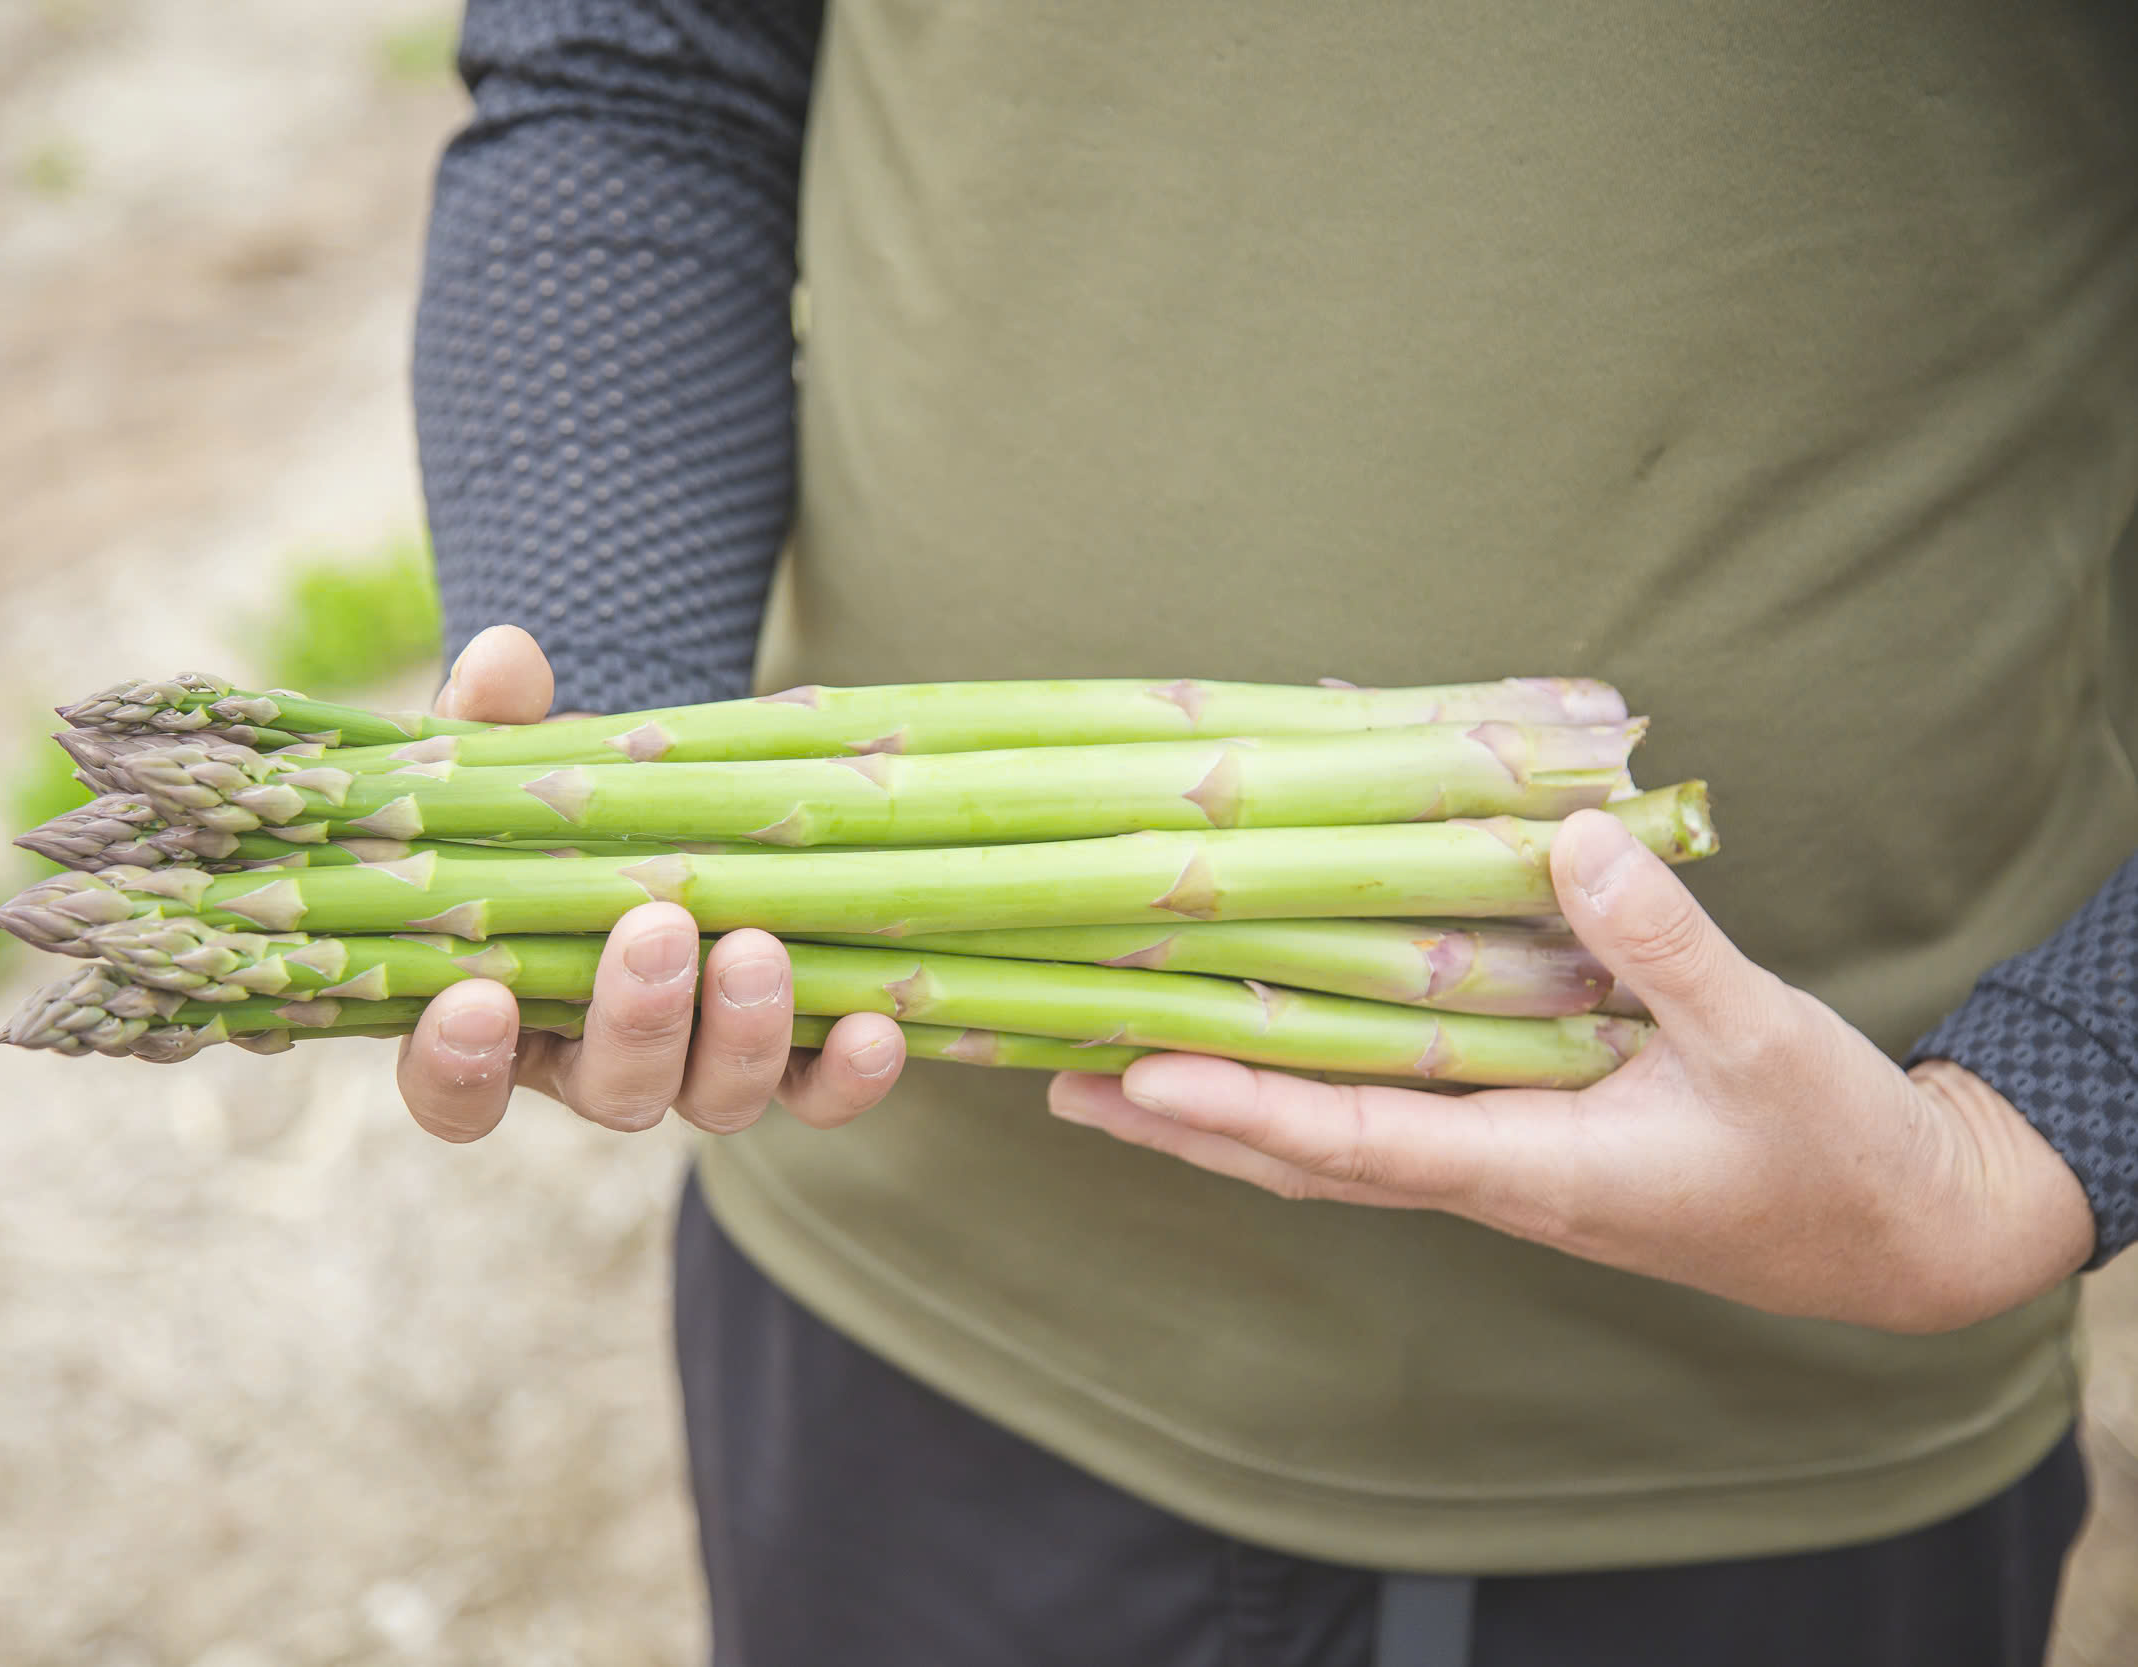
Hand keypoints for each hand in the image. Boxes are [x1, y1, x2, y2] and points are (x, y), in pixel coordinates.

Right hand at [395, 625, 906, 1142]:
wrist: (663, 803)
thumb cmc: (559, 793)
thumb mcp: (514, 750)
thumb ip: (492, 715)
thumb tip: (504, 660)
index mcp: (498, 1012)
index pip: (451, 1087)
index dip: (456, 1064)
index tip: (479, 1002)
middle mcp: (596, 1061)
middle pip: (609, 1091)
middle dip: (635, 1020)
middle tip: (657, 931)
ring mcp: (695, 1069)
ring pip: (713, 1100)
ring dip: (740, 1039)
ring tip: (759, 948)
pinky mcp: (788, 1062)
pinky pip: (818, 1094)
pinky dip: (847, 1076)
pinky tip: (874, 1029)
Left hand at [1049, 809, 2095, 1332]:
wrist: (1898, 1229)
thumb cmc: (1831, 1151)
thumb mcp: (1764, 1038)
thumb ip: (1667, 944)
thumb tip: (1569, 840)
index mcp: (1531, 1168)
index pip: (1352, 1141)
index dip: (1242, 1105)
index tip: (1136, 1071)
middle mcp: (1488, 1175)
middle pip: (1299, 1156)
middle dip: (1180, 1120)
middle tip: (1055, 1079)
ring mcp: (1496, 1163)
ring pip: (1327, 1142)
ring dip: (1217, 1109)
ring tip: (1106, 1068)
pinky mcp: (1519, 1140)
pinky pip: (1383, 1112)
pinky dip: (1303, 1082)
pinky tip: (1262, 1039)